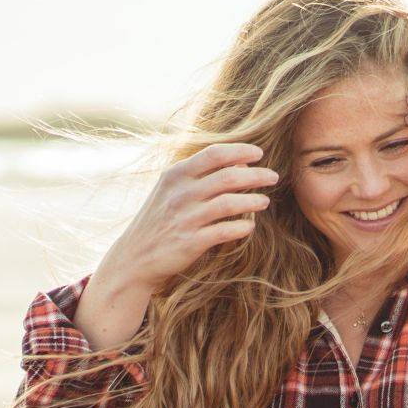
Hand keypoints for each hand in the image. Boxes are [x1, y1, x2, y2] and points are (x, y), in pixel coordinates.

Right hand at [102, 141, 279, 289]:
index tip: (259, 153)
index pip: (214, 154)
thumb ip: (198, 175)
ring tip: (264, 200)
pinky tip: (249, 226)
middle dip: (257, 175)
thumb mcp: (170, 190)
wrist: (134, 257)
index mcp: (175, 175)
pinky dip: (242, 227)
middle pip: (228, 176)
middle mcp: (180, 194)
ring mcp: (185, 218)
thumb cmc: (159, 220)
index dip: (240, 151)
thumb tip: (239, 164)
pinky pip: (226, 231)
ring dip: (253, 200)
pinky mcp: (191, 242)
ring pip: (230, 203)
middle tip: (273, 176)